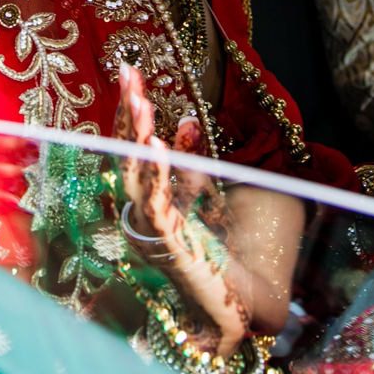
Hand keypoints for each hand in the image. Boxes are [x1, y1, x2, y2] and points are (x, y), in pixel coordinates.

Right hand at [112, 64, 249, 354]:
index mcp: (153, 200)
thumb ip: (195, 161)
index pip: (137, 150)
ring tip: (142, 101)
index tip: (132, 76)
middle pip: (130, 156)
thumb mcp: (207, 194)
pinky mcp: (173, 246)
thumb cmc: (224, 252)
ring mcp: (155, 231)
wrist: (245, 299)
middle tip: (128, 74)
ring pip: (139, 176)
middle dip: (129, 114)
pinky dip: (157, 173)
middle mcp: (146, 215)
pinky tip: (159, 144)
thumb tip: (189, 119)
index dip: (133, 114)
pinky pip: (159, 203)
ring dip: (140, 137)